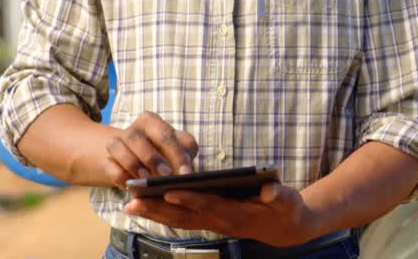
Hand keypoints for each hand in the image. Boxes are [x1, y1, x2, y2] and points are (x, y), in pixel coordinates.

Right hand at [103, 111, 198, 187]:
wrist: (136, 163)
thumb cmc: (165, 157)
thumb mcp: (179, 152)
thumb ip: (185, 157)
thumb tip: (187, 172)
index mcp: (152, 122)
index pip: (165, 134)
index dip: (177, 153)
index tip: (186, 173)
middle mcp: (132, 129)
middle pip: (137, 137)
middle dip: (152, 157)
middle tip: (166, 175)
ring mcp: (117, 143)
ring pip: (118, 146)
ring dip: (132, 163)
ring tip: (146, 179)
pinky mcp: (107, 161)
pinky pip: (109, 166)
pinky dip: (119, 175)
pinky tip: (130, 184)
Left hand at [123, 183, 321, 247]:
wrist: (286, 228)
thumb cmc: (286, 209)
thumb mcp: (288, 200)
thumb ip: (279, 195)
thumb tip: (270, 189)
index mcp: (237, 213)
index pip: (209, 205)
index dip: (189, 200)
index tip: (168, 192)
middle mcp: (220, 221)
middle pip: (185, 216)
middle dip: (158, 210)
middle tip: (132, 203)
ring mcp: (213, 223)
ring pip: (179, 220)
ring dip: (154, 214)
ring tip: (129, 205)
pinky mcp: (210, 221)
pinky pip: (182, 219)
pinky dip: (163, 213)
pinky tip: (146, 206)